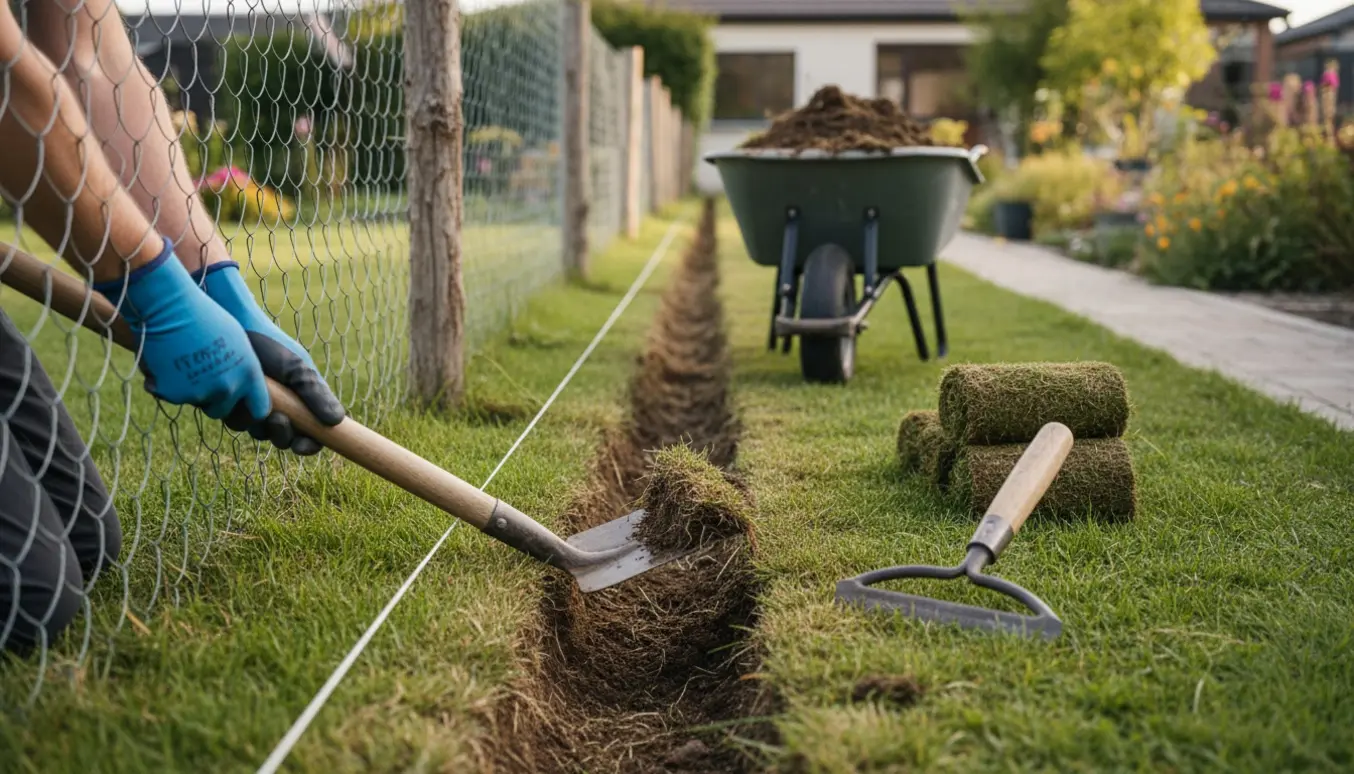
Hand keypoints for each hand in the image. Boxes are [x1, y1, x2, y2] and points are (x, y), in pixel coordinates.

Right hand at [91, 239, 269, 422]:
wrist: (170, 307)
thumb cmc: (205, 316)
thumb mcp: (237, 341)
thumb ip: (242, 367)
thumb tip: (242, 385)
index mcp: (250, 374)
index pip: (260, 410)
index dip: (250, 408)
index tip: (242, 405)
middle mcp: (229, 387)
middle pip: (222, 411)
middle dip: (212, 400)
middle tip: (201, 379)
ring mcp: (202, 393)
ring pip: (196, 402)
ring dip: (189, 390)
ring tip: (183, 362)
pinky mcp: (175, 394)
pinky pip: (170, 396)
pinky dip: (164, 384)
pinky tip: (164, 362)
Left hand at [193, 261, 344, 454]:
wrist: (233, 328)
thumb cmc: (270, 345)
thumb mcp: (297, 369)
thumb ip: (316, 394)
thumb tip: (338, 421)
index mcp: (302, 402)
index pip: (311, 433)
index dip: (309, 444)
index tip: (304, 445)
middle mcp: (280, 408)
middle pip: (285, 439)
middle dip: (282, 436)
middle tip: (277, 420)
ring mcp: (255, 408)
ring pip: (259, 433)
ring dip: (259, 423)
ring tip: (257, 401)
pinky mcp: (231, 405)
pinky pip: (237, 422)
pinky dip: (240, 412)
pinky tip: (239, 395)